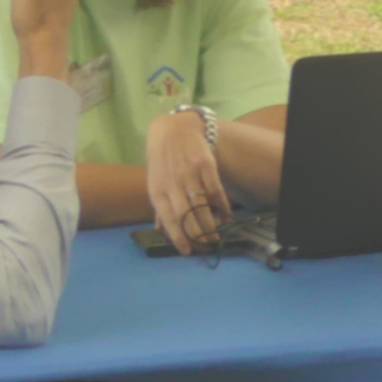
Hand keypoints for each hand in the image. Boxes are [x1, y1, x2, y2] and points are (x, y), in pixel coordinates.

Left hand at [145, 104, 230, 249]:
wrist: (173, 129)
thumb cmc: (163, 160)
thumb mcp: (155, 182)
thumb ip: (160, 206)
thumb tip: (160, 230)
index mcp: (158, 190)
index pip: (168, 219)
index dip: (178, 237)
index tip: (187, 251)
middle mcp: (172, 183)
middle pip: (186, 214)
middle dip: (197, 233)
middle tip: (207, 245)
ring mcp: (189, 173)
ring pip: (201, 204)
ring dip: (210, 222)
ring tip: (216, 235)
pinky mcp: (205, 164)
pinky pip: (215, 189)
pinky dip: (221, 205)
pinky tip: (225, 215)